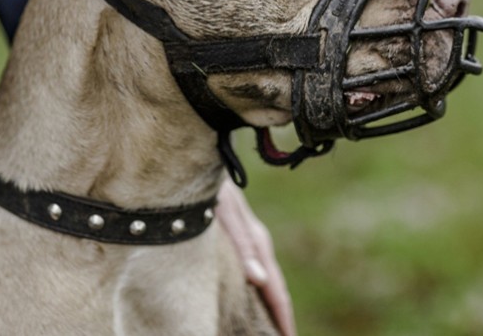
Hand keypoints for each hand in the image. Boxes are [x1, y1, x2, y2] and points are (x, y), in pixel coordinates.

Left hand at [216, 179, 296, 335]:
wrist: (200, 162)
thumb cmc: (212, 188)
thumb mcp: (226, 215)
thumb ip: (243, 246)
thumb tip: (260, 280)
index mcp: (258, 243)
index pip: (276, 290)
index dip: (282, 319)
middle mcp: (257, 243)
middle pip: (273, 288)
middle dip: (278, 317)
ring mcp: (248, 239)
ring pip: (262, 279)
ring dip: (267, 304)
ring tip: (269, 328)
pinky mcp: (237, 236)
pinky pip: (251, 269)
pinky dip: (255, 290)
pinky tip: (249, 296)